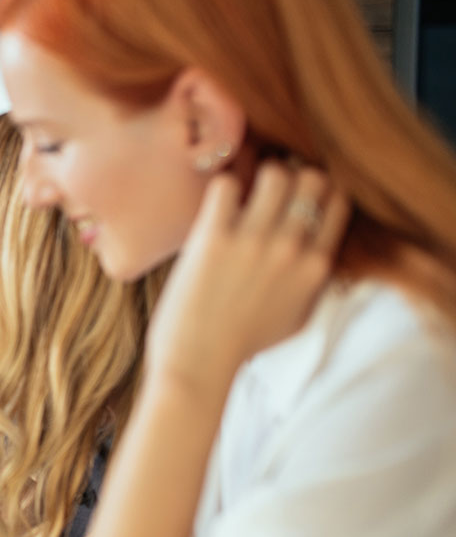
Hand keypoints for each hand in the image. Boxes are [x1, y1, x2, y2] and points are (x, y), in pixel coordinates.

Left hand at [145, 163, 349, 390]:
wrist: (199, 363)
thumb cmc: (244, 344)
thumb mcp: (298, 317)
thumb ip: (313, 282)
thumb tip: (318, 255)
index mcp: (316, 266)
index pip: (338, 202)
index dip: (319, 192)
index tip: (297, 198)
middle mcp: (291, 249)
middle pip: (312, 178)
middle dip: (293, 177)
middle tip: (268, 191)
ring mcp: (254, 241)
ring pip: (274, 173)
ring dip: (258, 176)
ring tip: (242, 196)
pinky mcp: (213, 238)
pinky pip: (226, 185)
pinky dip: (222, 188)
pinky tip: (215, 208)